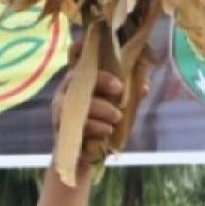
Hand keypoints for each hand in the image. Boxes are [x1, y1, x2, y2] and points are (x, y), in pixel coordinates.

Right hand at [51, 39, 123, 168]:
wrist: (81, 157)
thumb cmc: (98, 126)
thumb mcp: (116, 106)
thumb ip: (128, 95)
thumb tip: (144, 87)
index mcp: (79, 80)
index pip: (76, 57)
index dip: (84, 48)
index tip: (99, 48)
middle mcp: (66, 91)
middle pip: (79, 77)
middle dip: (102, 81)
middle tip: (120, 90)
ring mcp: (61, 109)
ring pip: (82, 102)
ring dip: (103, 109)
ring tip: (117, 117)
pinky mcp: (62, 128)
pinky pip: (80, 123)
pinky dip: (97, 126)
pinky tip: (107, 131)